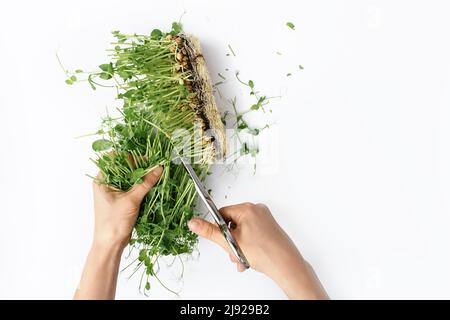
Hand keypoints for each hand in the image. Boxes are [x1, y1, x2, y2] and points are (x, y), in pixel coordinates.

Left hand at [74, 166, 162, 299]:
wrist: (111, 244)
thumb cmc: (114, 222)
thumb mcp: (131, 200)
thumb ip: (146, 183)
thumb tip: (159, 168)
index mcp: (102, 180)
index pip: (114, 159)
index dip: (129, 155)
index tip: (144, 156)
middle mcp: (106, 183)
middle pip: (123, 167)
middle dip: (139, 165)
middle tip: (153, 163)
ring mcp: (114, 191)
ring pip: (129, 177)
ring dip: (141, 175)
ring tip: (155, 172)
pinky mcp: (122, 199)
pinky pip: (132, 187)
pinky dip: (141, 184)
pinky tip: (152, 183)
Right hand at [188, 203, 327, 299]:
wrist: (285, 264)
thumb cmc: (264, 252)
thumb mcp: (230, 242)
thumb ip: (210, 232)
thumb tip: (193, 222)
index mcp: (247, 208)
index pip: (222, 213)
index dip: (219, 229)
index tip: (221, 240)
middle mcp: (257, 210)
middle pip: (232, 223)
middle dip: (230, 241)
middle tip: (233, 253)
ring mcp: (265, 219)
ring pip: (242, 231)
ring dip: (238, 246)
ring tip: (242, 259)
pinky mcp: (270, 228)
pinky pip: (252, 234)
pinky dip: (248, 246)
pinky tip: (249, 258)